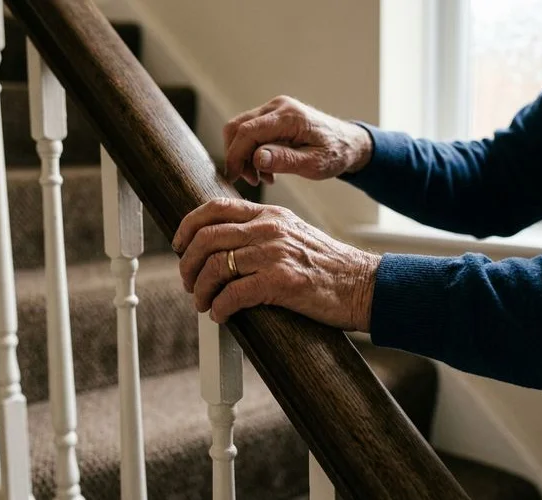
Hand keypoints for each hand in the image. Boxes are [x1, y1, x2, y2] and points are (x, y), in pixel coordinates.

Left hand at [172, 198, 379, 330]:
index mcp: (270, 215)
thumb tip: (225, 249)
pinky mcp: (281, 282)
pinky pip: (233, 294)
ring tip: (203, 303)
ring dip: (201, 290)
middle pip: (207, 238)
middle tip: (188, 282)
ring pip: (215, 266)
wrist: (362, 285)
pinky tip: (221, 315)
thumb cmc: (328, 267)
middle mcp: (269, 229)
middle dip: (188, 263)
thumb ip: (263, 234)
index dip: (188, 226)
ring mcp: (275, 254)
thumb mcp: (294, 235)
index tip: (179, 245)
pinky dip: (220, 308)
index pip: (215, 208)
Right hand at [223, 95, 372, 185]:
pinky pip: (251, 131)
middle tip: (251, 180)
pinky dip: (251, 151)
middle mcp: (278, 106)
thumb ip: (285, 160)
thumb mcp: (314, 164)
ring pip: (240, 129)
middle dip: (236, 156)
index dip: (235, 155)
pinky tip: (267, 169)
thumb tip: (256, 158)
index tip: (233, 178)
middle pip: (237, 126)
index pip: (247, 131)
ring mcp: (274, 109)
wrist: (348, 143)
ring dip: (244, 155)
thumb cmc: (335, 154)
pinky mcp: (273, 116)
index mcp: (288, 117)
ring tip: (263, 177)